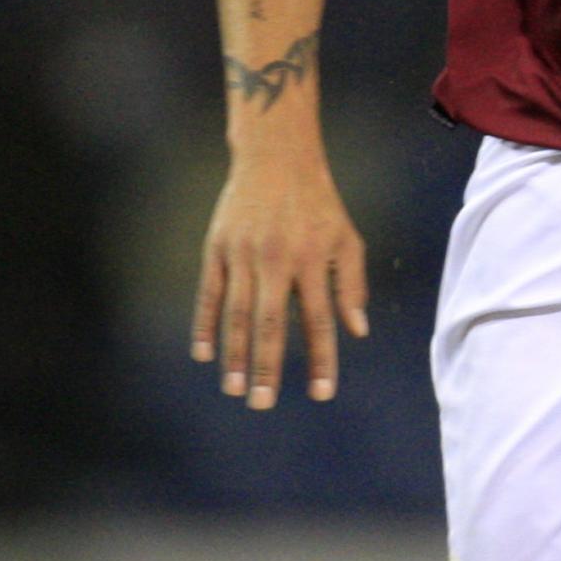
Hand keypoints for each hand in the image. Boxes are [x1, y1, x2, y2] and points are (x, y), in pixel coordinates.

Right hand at [191, 153, 368, 408]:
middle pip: (271, 324)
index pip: (318, 320)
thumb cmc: (319, 203)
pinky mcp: (218, 247)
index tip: (321, 393)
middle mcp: (276, 260)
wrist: (277, 155)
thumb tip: (357, 332)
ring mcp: (243, 254)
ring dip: (235, 354)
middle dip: (267, 367)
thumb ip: (351, 285)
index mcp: (312, 260)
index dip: (320, 358)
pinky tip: (203, 353)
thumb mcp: (347, 239)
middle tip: (263, 404)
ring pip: (237, 313)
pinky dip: (205, 323)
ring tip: (235, 388)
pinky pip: (209, 293)